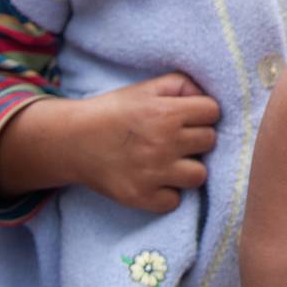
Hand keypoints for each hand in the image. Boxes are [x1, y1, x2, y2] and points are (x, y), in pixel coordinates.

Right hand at [69, 72, 220, 212]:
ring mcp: (153, 173)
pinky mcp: (140, 196)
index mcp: (166, 113)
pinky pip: (174, 201)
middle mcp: (163, 143)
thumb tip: (206, 96)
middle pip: (210, 141)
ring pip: (199, 175)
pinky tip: (156, 181)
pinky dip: (167, 194)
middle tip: (177, 138)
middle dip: (197, 138)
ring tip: (171, 162)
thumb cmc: (114, 111)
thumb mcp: (147, 88)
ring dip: (188, 168)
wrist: (73, 140)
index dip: (203, 112)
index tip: (188, 116)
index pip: (213, 111)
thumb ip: (182, 84)